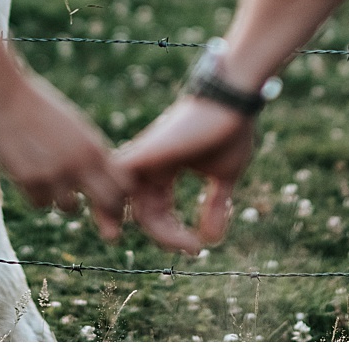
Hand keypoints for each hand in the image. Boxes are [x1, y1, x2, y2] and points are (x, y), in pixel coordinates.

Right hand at [0, 71, 131, 240]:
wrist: (7, 95)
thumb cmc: (42, 109)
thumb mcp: (76, 127)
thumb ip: (92, 154)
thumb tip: (108, 182)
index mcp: (94, 146)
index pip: (124, 185)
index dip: (122, 197)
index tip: (113, 200)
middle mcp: (79, 163)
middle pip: (109, 204)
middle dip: (105, 212)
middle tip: (94, 210)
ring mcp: (54, 174)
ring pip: (70, 208)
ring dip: (64, 201)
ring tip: (54, 181)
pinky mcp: (28, 180)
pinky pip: (40, 204)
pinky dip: (37, 196)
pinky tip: (32, 176)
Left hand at [116, 96, 255, 252]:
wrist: (233, 100)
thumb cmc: (230, 130)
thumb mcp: (224, 177)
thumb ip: (214, 206)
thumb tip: (211, 241)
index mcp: (164, 171)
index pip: (153, 212)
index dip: (172, 236)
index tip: (196, 248)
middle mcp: (150, 165)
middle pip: (138, 209)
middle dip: (162, 236)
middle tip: (189, 248)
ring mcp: (146, 155)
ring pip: (119, 194)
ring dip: (126, 219)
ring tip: (159, 239)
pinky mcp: (147, 149)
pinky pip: (116, 174)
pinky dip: (116, 195)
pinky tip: (144, 217)